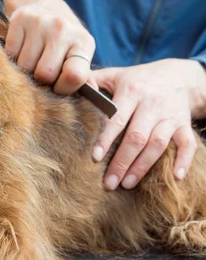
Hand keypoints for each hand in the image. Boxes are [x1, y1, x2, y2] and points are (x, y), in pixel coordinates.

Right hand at [4, 0, 96, 93]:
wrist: (45, 7)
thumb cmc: (63, 41)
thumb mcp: (78, 56)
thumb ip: (83, 78)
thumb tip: (92, 101)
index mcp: (83, 41)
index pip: (74, 76)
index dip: (63, 89)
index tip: (58, 87)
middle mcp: (63, 29)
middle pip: (44, 74)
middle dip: (41, 80)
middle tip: (42, 73)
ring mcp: (40, 22)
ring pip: (24, 66)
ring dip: (25, 71)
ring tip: (32, 61)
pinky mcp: (20, 19)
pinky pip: (10, 54)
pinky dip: (13, 58)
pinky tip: (21, 51)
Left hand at [92, 59, 205, 189]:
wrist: (178, 76)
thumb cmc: (137, 79)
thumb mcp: (115, 75)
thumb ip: (93, 80)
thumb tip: (70, 85)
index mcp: (131, 91)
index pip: (116, 118)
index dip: (106, 138)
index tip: (95, 158)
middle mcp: (152, 104)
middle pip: (137, 137)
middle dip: (122, 162)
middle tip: (109, 183)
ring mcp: (170, 115)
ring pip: (158, 144)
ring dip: (143, 166)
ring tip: (127, 184)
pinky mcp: (184, 124)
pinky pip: (188, 144)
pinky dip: (184, 160)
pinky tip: (176, 177)